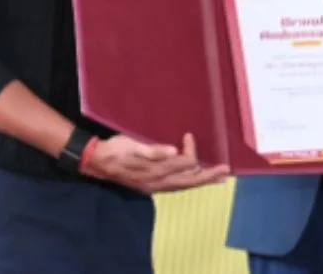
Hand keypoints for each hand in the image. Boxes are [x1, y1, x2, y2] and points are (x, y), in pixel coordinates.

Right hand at [83, 132, 229, 193]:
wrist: (96, 161)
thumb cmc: (115, 150)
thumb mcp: (132, 146)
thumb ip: (153, 151)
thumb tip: (174, 152)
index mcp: (154, 172)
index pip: (182, 164)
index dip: (190, 151)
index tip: (188, 136)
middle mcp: (157, 182)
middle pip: (188, 181)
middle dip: (208, 176)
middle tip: (226, 171)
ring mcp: (154, 186)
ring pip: (183, 186)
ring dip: (200, 181)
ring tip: (217, 179)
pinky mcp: (150, 185)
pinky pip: (175, 186)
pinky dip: (188, 182)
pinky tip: (193, 179)